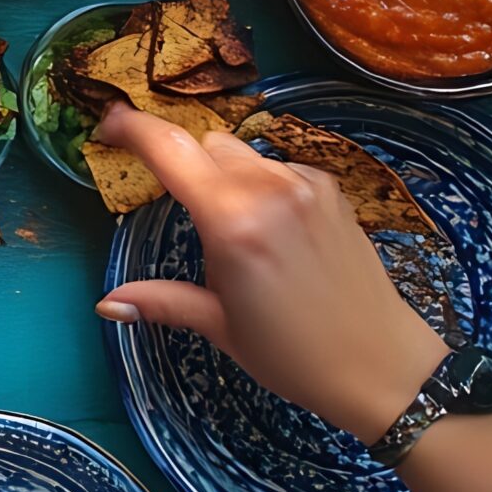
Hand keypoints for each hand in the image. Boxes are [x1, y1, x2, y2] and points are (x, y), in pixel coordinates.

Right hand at [94, 103, 445, 438]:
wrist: (384, 366)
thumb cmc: (293, 355)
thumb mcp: (220, 327)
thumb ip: (162, 300)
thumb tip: (106, 304)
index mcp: (233, 222)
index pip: (170, 149)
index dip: (131, 127)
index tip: (107, 125)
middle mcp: (269, 189)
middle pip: (205, 144)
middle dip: (179, 161)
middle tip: (169, 197)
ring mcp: (306, 185)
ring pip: (242, 154)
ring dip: (220, 173)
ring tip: (224, 223)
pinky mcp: (331, 191)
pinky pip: (277, 168)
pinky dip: (258, 184)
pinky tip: (268, 228)